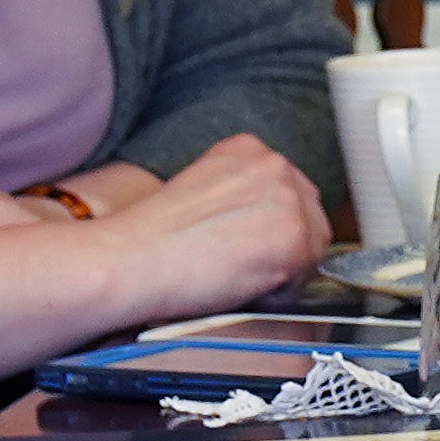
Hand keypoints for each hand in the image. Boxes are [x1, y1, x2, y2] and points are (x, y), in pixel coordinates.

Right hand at [96, 131, 326, 310]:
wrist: (129, 259)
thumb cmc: (152, 238)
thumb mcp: (202, 190)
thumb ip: (242, 195)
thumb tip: (267, 225)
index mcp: (249, 148)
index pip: (288, 191)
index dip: (270, 227)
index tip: (248, 244)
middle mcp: (274, 164)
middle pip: (308, 215)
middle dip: (284, 247)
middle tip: (242, 267)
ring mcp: (289, 199)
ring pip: (311, 246)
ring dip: (283, 270)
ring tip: (236, 276)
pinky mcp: (296, 238)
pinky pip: (304, 276)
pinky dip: (279, 292)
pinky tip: (240, 286)